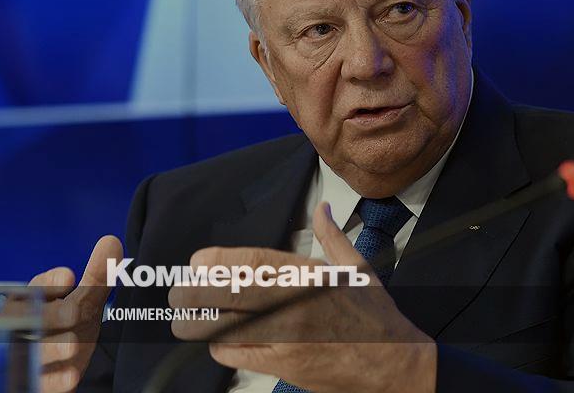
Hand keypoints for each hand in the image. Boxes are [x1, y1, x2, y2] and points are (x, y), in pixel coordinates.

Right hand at [30, 235, 122, 392]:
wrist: (43, 370)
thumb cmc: (61, 329)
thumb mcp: (81, 304)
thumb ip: (96, 278)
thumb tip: (112, 241)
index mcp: (28, 302)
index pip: (33, 290)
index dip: (49, 284)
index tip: (68, 278)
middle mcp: (18, 328)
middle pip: (29, 320)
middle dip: (51, 316)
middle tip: (74, 312)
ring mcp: (20, 357)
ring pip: (31, 352)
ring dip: (51, 348)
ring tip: (72, 345)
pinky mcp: (27, 383)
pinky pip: (36, 383)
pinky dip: (52, 381)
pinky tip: (70, 377)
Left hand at [169, 203, 435, 392]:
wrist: (395, 365)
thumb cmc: (375, 317)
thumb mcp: (358, 269)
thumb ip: (332, 237)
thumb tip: (322, 208)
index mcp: (310, 274)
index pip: (252, 262)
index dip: (216, 260)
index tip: (197, 261)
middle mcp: (296, 303)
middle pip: (228, 294)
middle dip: (192, 293)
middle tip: (179, 293)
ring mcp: (289, 336)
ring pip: (225, 328)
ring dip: (200, 324)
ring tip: (186, 319)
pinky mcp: (285, 365)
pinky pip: (238, 356)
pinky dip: (222, 349)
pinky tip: (222, 342)